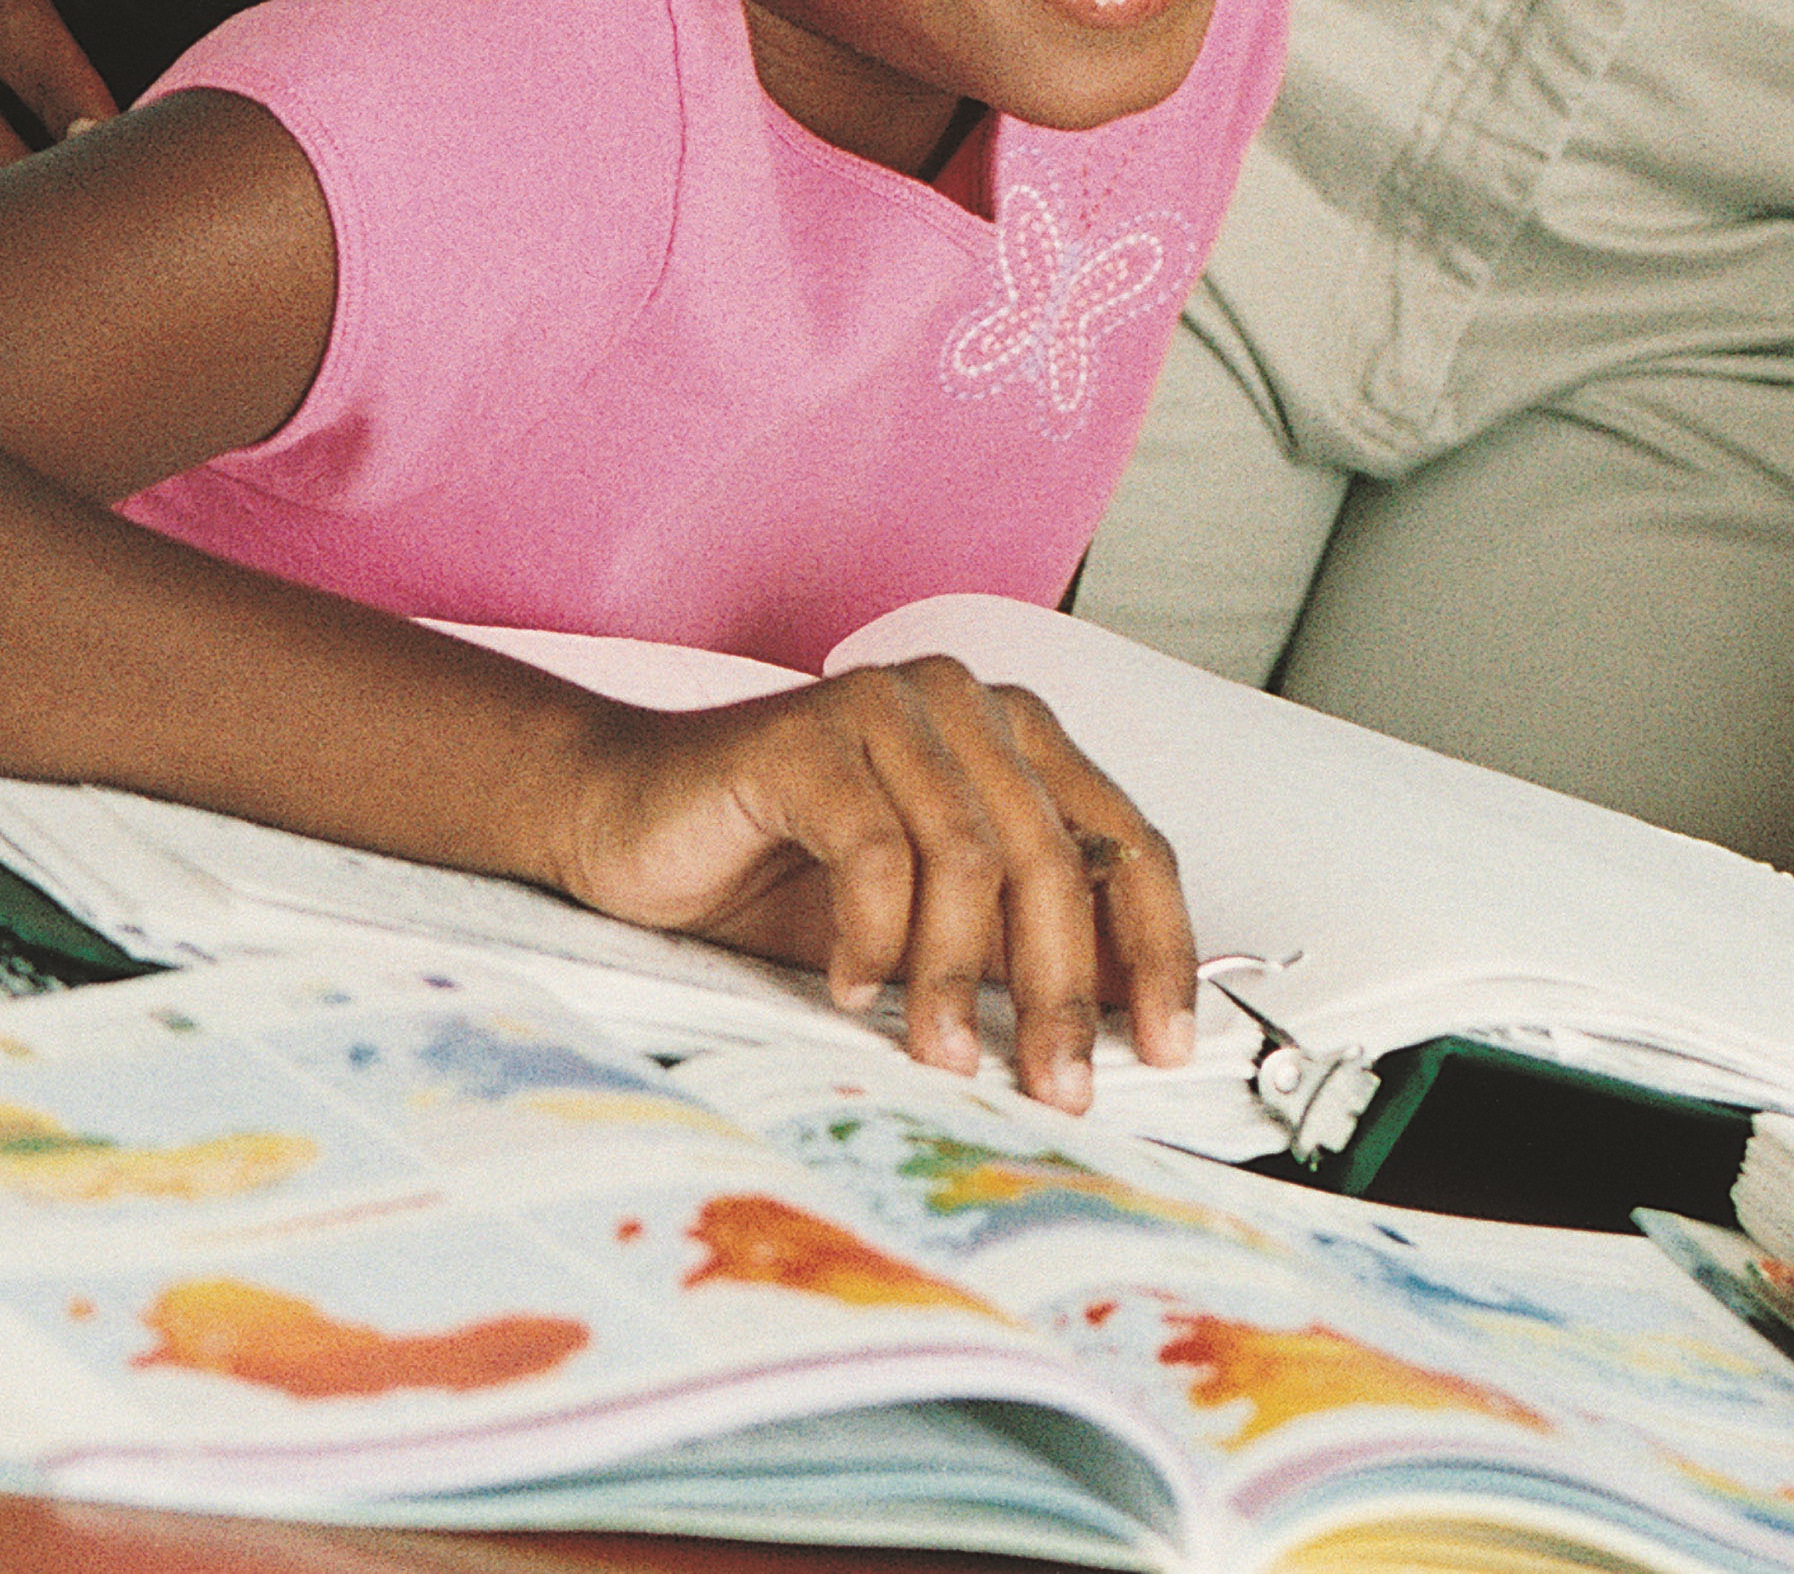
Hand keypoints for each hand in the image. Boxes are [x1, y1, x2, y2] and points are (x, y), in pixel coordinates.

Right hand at [545, 662, 1197, 1108]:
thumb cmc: (777, 874)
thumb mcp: (924, 925)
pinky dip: (872, 936)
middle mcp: (969, 709)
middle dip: (1063, 989)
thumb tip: (1120, 1027)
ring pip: (973, 856)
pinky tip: (847, 989)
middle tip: (1057, 1085)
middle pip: (1056, 858)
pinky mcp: (811, 733)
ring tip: (935, 1055)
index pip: (1126, 844)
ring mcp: (892, 708)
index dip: (1158, 948)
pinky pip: (876, 847)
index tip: (1169, 1046)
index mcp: (1020, 740)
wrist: (624, 819)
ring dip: (957, 976)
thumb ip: (1015, 949)